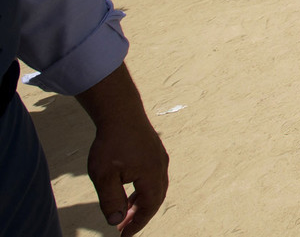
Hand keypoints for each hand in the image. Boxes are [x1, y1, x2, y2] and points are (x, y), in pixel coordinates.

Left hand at [87, 112, 169, 234]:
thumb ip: (110, 200)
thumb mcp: (104, 176)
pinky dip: (142, 190)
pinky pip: (152, 177)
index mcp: (151, 175)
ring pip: (154, 187)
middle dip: (141, 215)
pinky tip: (128, 191)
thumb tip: (114, 221)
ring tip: (125, 212)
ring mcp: (158, 158)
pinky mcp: (153, 151)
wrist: (120, 112)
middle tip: (124, 228)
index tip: (124, 236)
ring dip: (141, 203)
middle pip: (155, 198)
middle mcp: (160, 167)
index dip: (138, 224)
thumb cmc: (111, 143)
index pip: (149, 207)